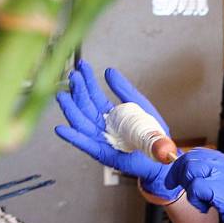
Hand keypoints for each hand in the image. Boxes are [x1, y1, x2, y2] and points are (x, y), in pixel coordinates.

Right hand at [54, 60, 179, 201]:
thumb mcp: (138, 105)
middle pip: (85, 107)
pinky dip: (74, 137)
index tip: (80, 66)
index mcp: (109, 114)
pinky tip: (61, 129)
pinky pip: (86, 145)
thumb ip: (124, 90)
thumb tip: (109, 71)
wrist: (162, 156)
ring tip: (62, 96)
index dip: (86, 81)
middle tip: (72, 75)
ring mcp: (100, 139)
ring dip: (70, 110)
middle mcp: (101, 126)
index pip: (93, 95)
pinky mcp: (104, 154)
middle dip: (77, 91)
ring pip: (81, 123)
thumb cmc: (149, 133)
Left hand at [165, 149, 223, 222]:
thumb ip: (221, 180)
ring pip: (192, 169)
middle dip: (177, 173)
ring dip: (187, 187)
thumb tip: (197, 180)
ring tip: (198, 202)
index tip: (176, 176)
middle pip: (193, 158)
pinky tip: (205, 209)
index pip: (202, 152)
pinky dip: (195, 200)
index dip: (184, 162)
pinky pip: (197, 188)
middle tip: (174, 186)